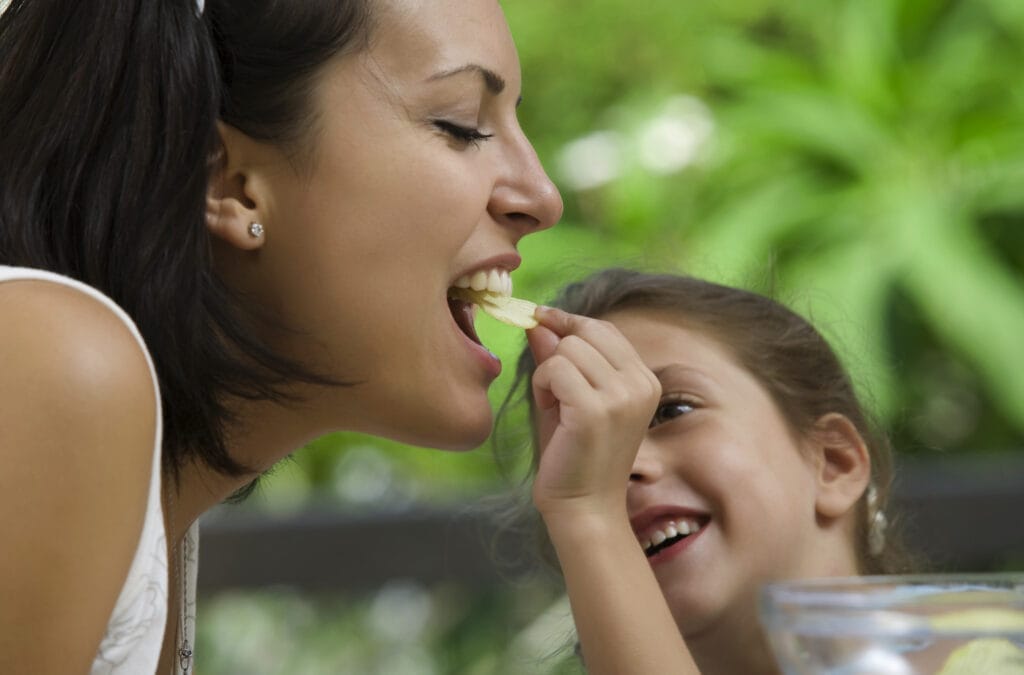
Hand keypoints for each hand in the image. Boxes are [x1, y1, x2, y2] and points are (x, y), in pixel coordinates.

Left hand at [527, 307, 660, 521]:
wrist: (583, 508)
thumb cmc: (574, 455)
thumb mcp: (568, 396)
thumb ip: (558, 357)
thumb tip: (540, 319)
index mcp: (644, 380)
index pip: (603, 328)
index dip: (569, 324)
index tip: (542, 320)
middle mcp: (641, 384)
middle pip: (585, 332)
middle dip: (558, 354)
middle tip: (553, 391)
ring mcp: (622, 396)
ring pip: (567, 348)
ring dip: (548, 373)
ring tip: (554, 406)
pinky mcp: (595, 410)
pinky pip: (555, 369)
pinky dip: (541, 386)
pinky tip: (549, 411)